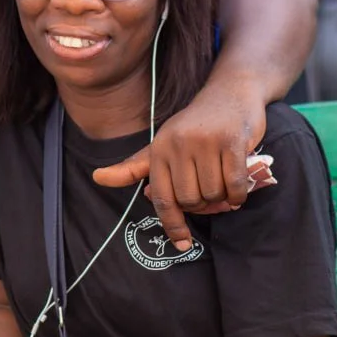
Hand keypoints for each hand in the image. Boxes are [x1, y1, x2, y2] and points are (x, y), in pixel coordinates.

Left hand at [93, 81, 267, 250]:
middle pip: (190, 200)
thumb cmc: (194, 126)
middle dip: (203, 205)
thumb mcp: (161, 144)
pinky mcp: (231, 141)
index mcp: (158, 149)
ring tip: (222, 181)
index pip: (161, 198)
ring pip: (213, 195)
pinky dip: (238, 195)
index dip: (172, 224)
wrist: (229, 93)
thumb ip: (134, 167)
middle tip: (210, 193)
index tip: (182, 243)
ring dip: (222, 198)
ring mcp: (205, 142)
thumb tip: (98, 178)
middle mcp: (177, 144)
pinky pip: (234, 185)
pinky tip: (237, 190)